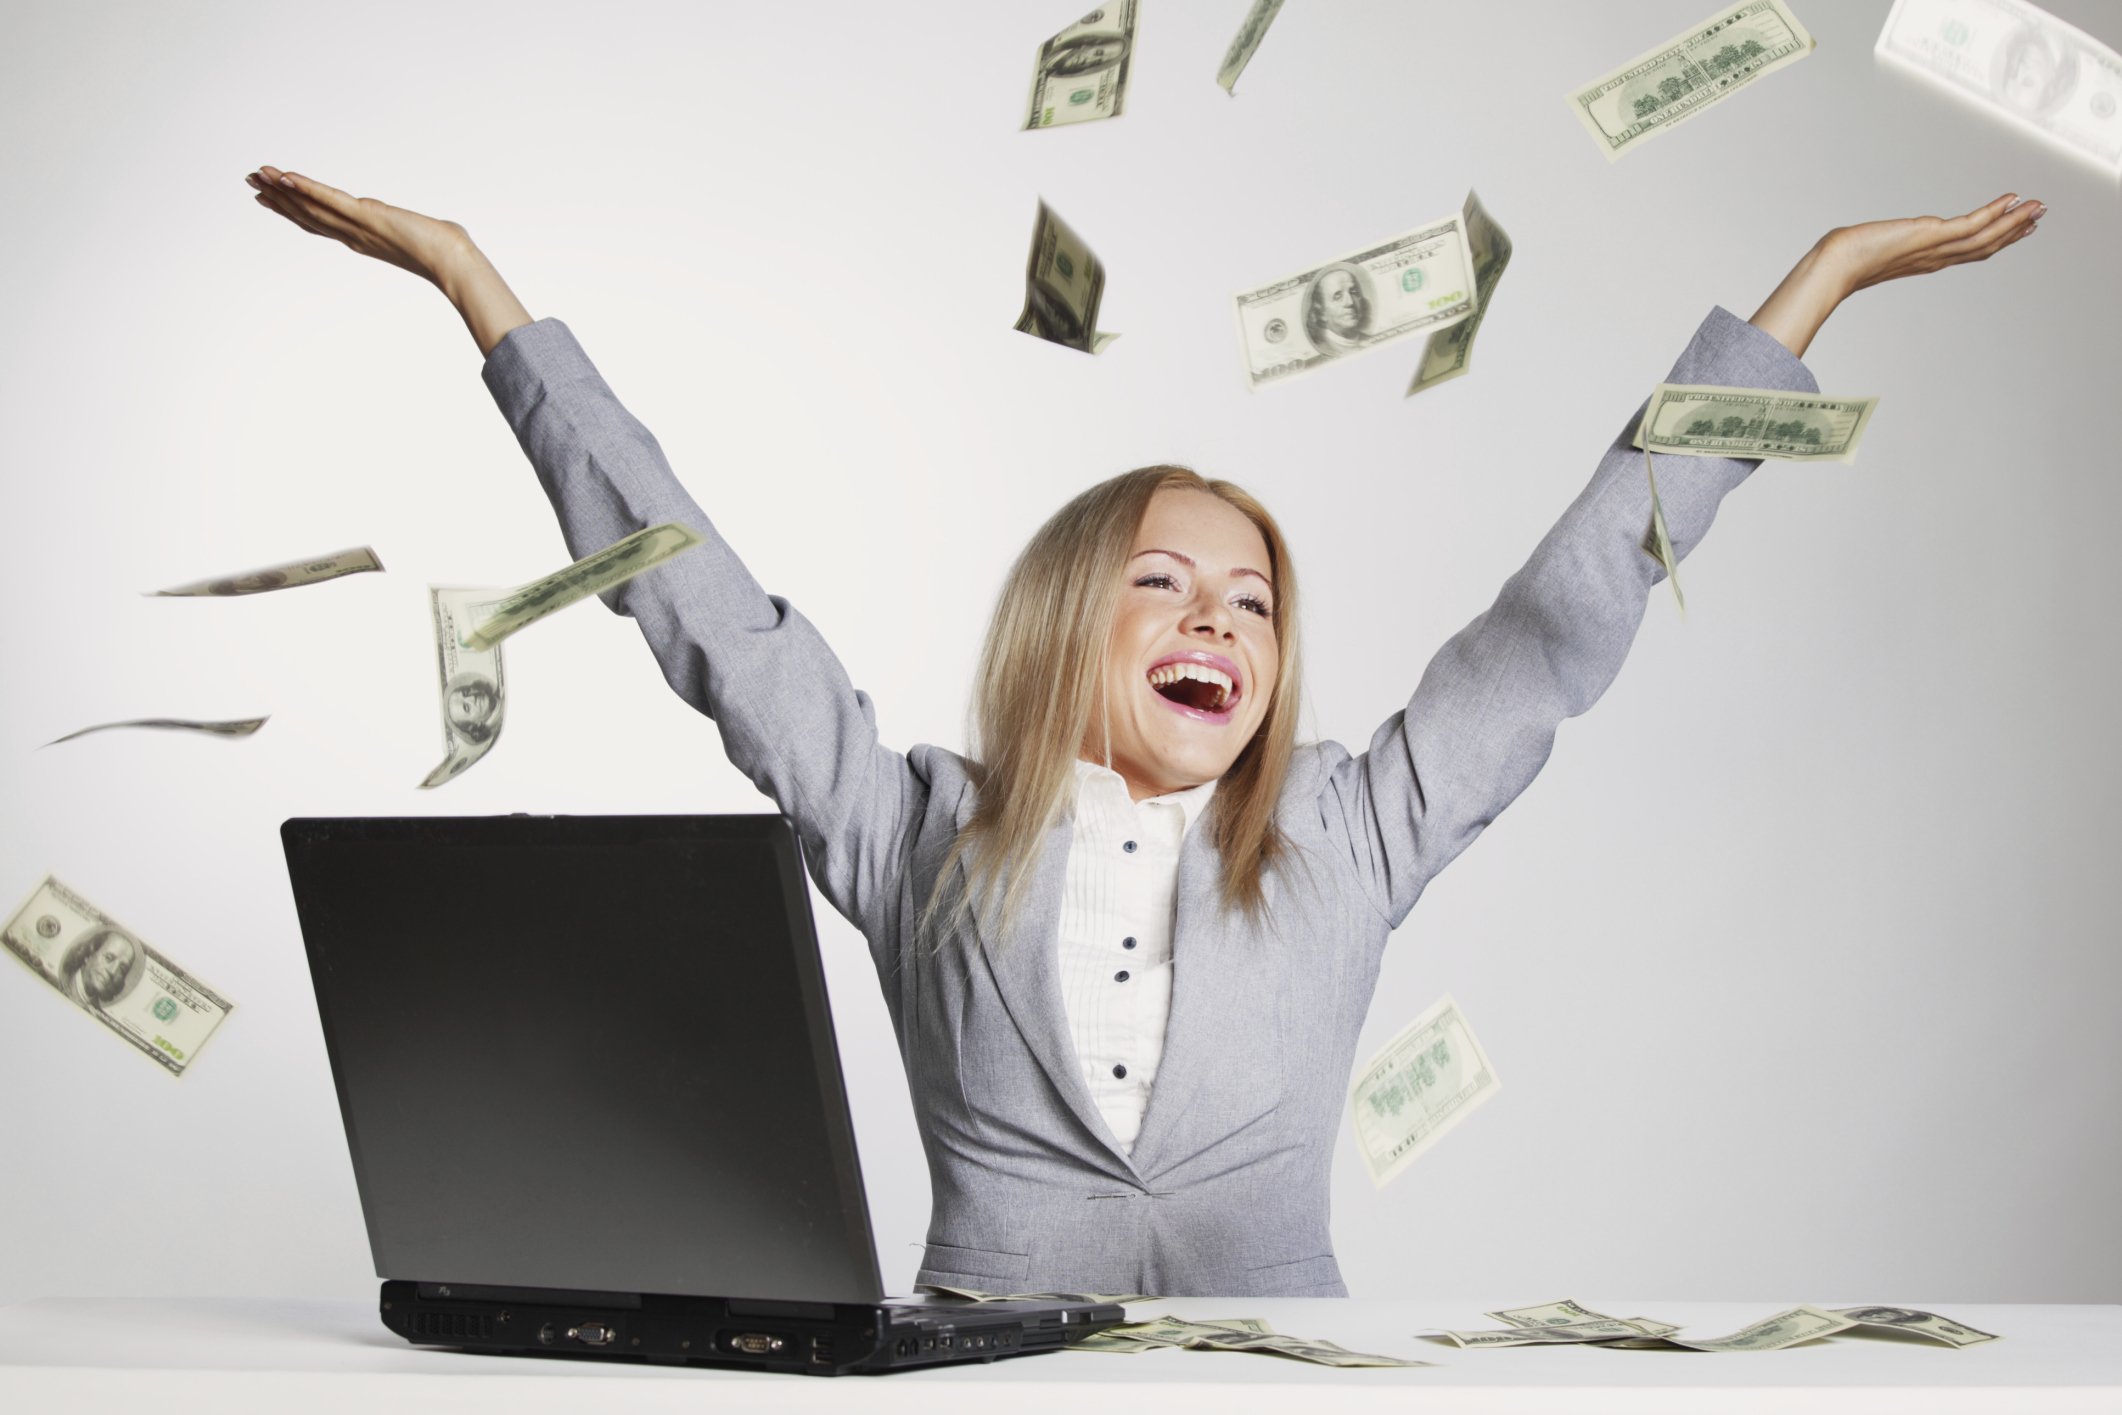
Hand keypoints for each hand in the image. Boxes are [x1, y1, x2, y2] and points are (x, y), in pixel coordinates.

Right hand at [245, 165, 476, 286]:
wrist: (454, 262)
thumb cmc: (448, 253)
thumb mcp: (423, 236)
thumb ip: (421, 230)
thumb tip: (445, 229)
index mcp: (362, 239)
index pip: (320, 223)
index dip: (293, 210)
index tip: (272, 197)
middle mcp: (353, 235)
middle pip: (306, 214)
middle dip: (278, 198)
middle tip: (252, 182)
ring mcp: (357, 226)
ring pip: (310, 206)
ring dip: (282, 190)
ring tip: (258, 176)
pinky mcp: (366, 216)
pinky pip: (329, 200)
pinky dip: (307, 188)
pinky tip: (286, 177)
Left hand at [1817, 192, 2043, 295]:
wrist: (1836, 265)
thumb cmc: (1845, 260)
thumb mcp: (1872, 248)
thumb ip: (1880, 244)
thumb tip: (1864, 239)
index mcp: (1926, 261)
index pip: (1969, 251)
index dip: (1995, 240)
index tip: (2015, 228)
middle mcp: (1936, 258)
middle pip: (1985, 246)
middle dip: (2013, 231)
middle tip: (2038, 215)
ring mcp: (1936, 249)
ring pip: (1986, 237)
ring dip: (2014, 221)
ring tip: (2037, 207)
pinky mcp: (1931, 236)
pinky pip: (1971, 225)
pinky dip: (1994, 212)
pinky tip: (2011, 200)